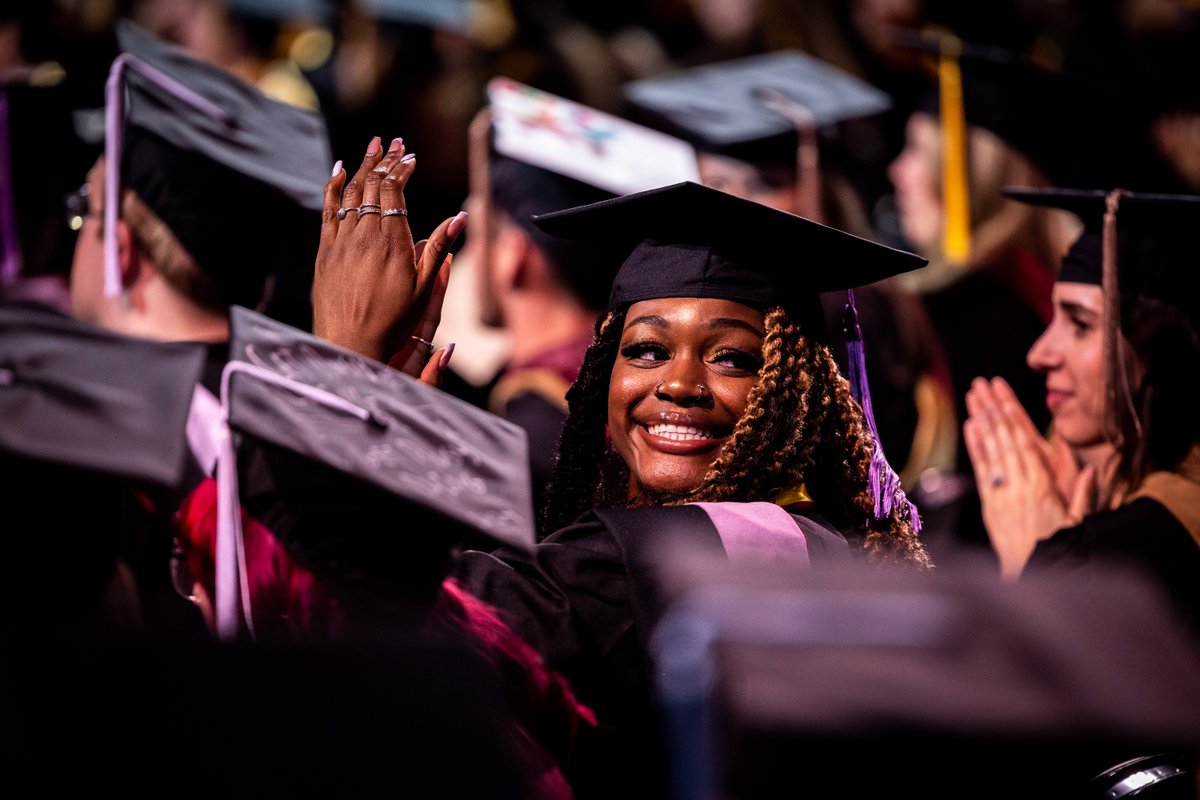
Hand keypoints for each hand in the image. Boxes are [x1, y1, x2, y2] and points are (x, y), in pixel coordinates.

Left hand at [312, 135, 466, 367]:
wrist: (351, 344)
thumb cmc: (394, 322)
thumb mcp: (424, 287)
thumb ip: (440, 247)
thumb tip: (462, 217)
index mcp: (392, 242)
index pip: (394, 192)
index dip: (402, 170)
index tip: (410, 157)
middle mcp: (365, 236)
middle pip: (373, 186)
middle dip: (384, 160)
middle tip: (393, 142)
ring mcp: (342, 241)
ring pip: (351, 192)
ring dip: (362, 166)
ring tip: (372, 147)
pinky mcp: (325, 251)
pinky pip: (329, 209)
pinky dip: (334, 186)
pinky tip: (340, 170)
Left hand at [963, 377, 1094, 578]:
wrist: (1034, 574)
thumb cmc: (1059, 548)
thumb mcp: (1078, 521)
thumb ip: (1083, 493)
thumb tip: (1091, 468)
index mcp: (1043, 487)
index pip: (1025, 444)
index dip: (1013, 418)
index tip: (1002, 396)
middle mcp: (1020, 486)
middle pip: (1005, 441)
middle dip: (993, 410)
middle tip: (981, 385)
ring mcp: (1002, 494)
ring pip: (991, 451)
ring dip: (981, 421)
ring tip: (973, 397)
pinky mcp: (990, 505)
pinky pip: (981, 471)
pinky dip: (975, 448)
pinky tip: (969, 428)